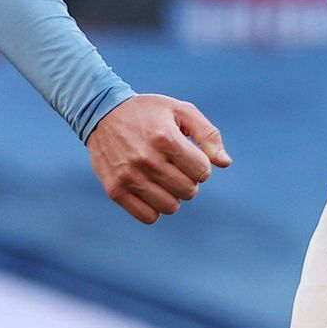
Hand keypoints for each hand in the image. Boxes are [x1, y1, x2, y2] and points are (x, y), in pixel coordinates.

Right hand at [87, 94, 231, 224]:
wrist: (101, 113)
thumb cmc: (147, 112)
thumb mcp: (180, 111)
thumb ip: (208, 134)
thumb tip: (225, 163)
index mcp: (166, 138)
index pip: (202, 171)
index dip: (201, 165)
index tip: (190, 156)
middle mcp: (147, 159)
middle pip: (189, 191)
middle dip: (189, 180)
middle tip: (176, 167)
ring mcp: (129, 176)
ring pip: (170, 207)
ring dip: (173, 196)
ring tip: (164, 179)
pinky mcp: (115, 190)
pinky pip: (147, 216)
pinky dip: (155, 209)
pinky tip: (151, 191)